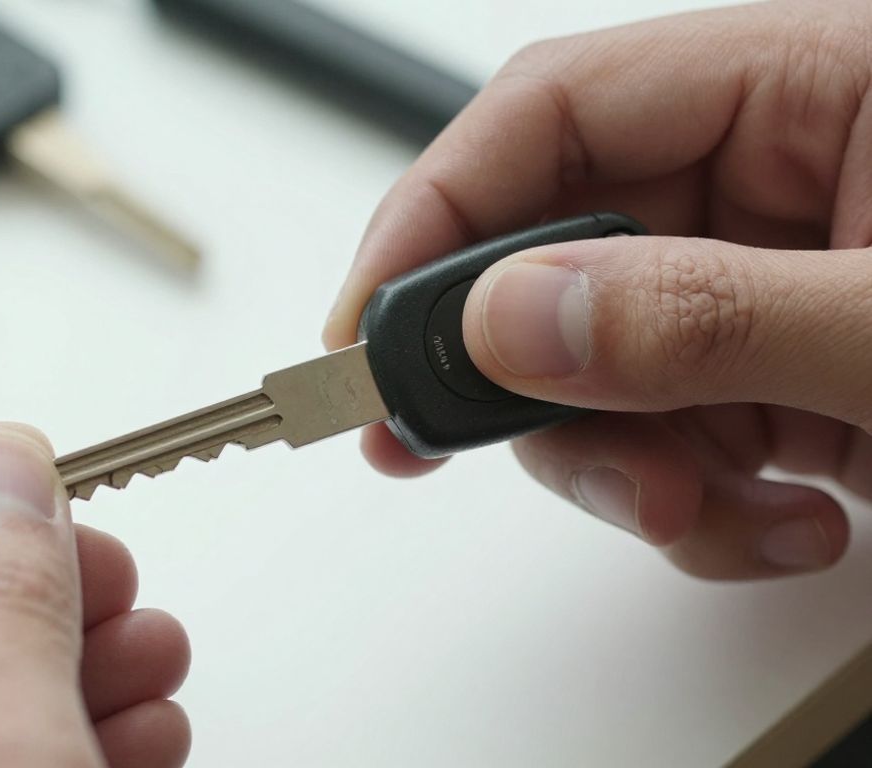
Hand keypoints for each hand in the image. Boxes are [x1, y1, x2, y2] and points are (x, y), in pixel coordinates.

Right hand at [325, 0, 871, 579]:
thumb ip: (708, 317)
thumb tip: (511, 321)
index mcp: (806, 90)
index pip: (555, 110)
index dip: (437, 211)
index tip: (364, 330)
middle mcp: (770, 181)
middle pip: (550, 254)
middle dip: (523, 382)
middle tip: (468, 453)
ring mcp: (766, 287)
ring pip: (594, 371)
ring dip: (622, 468)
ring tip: (708, 515)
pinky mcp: (777, 379)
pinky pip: (669, 442)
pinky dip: (700, 508)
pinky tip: (792, 523)